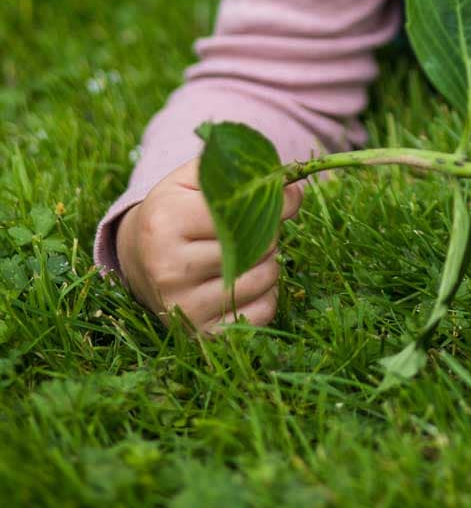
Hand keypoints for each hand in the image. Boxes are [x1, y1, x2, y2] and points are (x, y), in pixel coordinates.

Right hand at [115, 156, 306, 335]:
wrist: (140, 259)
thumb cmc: (175, 211)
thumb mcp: (194, 180)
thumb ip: (241, 174)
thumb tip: (293, 191)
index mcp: (166, 222)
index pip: (240, 211)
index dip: (271, 202)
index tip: (280, 197)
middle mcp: (169, 268)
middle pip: (257, 246)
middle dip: (270, 232)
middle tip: (257, 227)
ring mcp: (183, 306)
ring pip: (263, 279)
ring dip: (270, 262)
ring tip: (250, 252)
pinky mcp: (201, 333)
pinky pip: (262, 313)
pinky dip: (266, 294)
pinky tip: (247, 280)